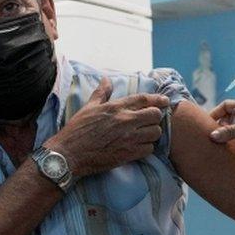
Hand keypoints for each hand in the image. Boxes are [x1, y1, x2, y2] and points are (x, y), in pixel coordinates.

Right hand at [46, 77, 169, 176]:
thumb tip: (107, 79)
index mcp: (116, 107)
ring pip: (155, 132)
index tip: (165, 101)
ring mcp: (128, 138)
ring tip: (145, 135)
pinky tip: (139, 147)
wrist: (69, 154)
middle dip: (155, 117)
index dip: (158, 99)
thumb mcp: (88, 108)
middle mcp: (125, 120)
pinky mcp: (128, 154)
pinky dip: (146, 148)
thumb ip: (101, 93)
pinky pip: (149, 149)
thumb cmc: (77, 130)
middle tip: (150, 121)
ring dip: (152, 133)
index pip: (144, 99)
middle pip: (155, 115)